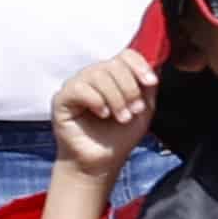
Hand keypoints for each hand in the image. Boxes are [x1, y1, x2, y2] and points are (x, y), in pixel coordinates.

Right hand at [52, 50, 160, 178]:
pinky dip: (96, 100)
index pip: (125, 55)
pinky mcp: (61, 98)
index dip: (139, 65)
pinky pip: (79, 88)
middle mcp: (93, 77)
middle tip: (134, 110)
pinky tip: (102, 114)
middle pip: (113, 64)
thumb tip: (156, 63)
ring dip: (116, 97)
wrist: (101, 163)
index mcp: (113, 77)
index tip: (151, 83)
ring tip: (121, 117)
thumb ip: (148, 86)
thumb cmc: (119, 137)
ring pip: (97, 74)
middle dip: (129, 88)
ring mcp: (76, 86)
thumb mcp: (143, 110)